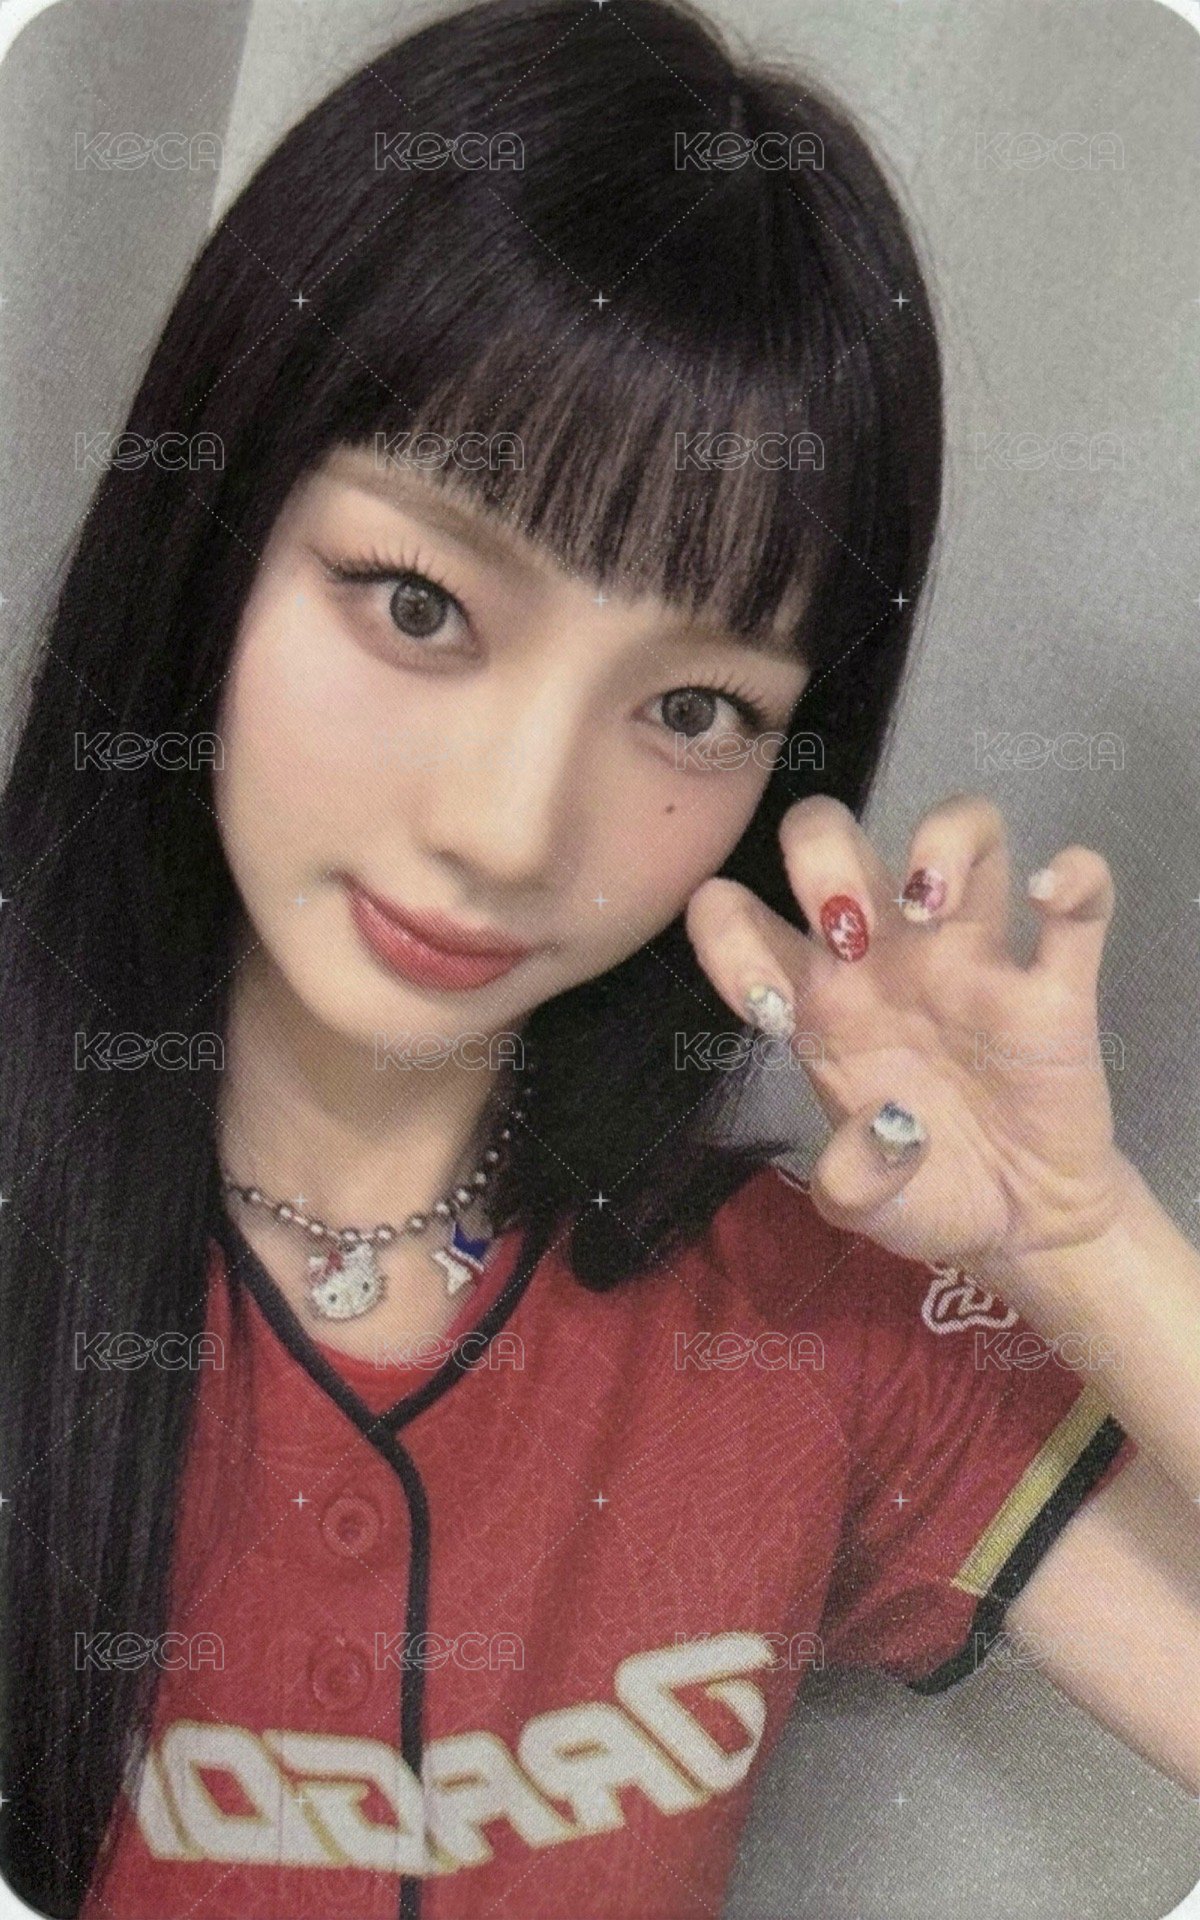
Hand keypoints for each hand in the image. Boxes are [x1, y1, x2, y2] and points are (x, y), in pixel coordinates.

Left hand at [684, 793, 1133, 1295]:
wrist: (1020, 1223)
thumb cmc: (921, 1190)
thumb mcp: (864, 1207)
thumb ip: (851, 1182)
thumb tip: (876, 1135)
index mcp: (817, 1003)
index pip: (738, 920)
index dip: (727, 930)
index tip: (766, 1001)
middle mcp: (884, 959)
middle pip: (832, 841)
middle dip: (822, 859)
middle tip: (851, 932)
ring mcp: (971, 962)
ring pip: (959, 832)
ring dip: (942, 842)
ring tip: (932, 903)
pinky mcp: (1055, 988)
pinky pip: (1080, 905)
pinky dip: (1077, 879)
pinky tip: (1053, 896)